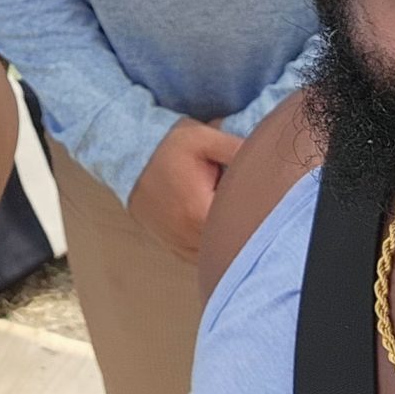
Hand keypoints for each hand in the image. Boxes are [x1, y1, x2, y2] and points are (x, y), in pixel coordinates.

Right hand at [127, 119, 244, 262]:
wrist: (129, 156)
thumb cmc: (167, 146)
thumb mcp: (204, 138)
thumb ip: (237, 149)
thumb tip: (266, 159)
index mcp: (200, 212)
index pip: (242, 222)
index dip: (253, 207)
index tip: (251, 191)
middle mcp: (189, 236)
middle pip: (231, 240)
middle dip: (240, 222)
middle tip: (239, 198)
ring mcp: (180, 245)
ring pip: (216, 252)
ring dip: (226, 236)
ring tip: (225, 209)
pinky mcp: (173, 247)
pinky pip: (202, 255)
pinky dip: (212, 244)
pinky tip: (214, 224)